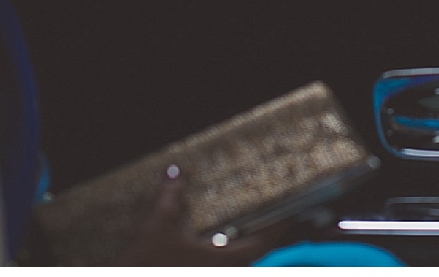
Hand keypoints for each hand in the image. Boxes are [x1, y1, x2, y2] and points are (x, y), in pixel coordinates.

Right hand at [114, 166, 292, 265]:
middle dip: (265, 235)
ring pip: (237, 262)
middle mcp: (221, 273)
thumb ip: (171, 195)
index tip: (293, 213)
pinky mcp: (197, 275)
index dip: (280, 227)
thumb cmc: (145, 264)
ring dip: (245, 245)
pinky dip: (224, 253)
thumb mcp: (159, 223)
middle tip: (273, 214)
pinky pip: (219, 266)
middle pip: (254, 255)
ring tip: (248, 226)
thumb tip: (174, 172)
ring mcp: (209, 276)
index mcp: (222, 262)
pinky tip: (216, 242)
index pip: (263, 243)